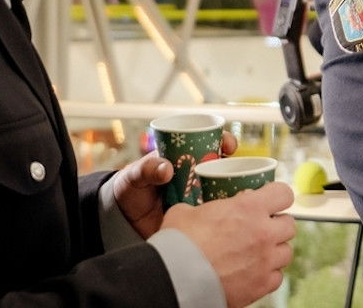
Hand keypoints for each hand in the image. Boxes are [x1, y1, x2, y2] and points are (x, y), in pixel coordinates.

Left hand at [111, 131, 238, 237]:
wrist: (123, 221)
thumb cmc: (131, 190)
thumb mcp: (134, 175)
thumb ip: (147, 168)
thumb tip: (167, 168)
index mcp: (186, 159)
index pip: (212, 144)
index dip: (225, 141)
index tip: (228, 145)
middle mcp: (198, 176)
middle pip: (226, 167)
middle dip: (238, 169)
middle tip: (237, 174)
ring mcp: (200, 197)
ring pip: (226, 190)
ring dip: (237, 192)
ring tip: (240, 196)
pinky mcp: (199, 218)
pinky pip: (217, 214)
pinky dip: (227, 215)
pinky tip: (232, 217)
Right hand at [161, 181, 295, 307]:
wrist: (174, 279)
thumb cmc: (177, 243)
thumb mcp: (186, 212)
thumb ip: (204, 208)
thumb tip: (202, 212)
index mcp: (249, 208)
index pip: (284, 194)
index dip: (276, 197)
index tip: (269, 202)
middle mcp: (264, 232)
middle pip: (289, 224)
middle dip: (276, 225)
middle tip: (259, 230)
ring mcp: (266, 260)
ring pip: (286, 252)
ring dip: (274, 251)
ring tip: (256, 254)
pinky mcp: (261, 284)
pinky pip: (277, 277)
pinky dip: (267, 275)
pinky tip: (252, 273)